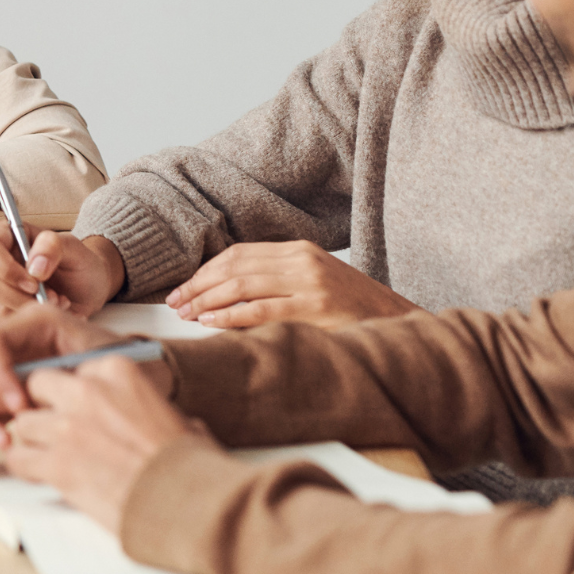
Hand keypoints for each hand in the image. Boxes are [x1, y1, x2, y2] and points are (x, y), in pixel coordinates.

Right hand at [0, 224, 123, 317]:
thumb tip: (33, 267)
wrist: (89, 287)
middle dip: (20, 295)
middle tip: (51, 296)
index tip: (34, 282)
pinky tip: (53, 310)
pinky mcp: (4, 309)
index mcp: (7, 237)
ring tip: (58, 301)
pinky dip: (33, 321)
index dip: (5, 267)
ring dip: (31, 309)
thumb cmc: (79, 262)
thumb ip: (52, 246)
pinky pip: (8, 322)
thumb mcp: (73, 248)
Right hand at [0, 304, 156, 466]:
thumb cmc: (131, 366)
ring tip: (3, 446)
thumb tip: (30, 394)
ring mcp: (8, 371)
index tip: (20, 406)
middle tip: (5, 433)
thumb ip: (67, 371)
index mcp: (34, 323)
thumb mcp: (105, 360)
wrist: (147, 383)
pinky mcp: (8, 397)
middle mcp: (15, 343)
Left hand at [0, 357, 204, 535]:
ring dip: (33, 441)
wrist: (190, 504)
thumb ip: (142, 405)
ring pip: (24, 424)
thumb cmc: (189, 464)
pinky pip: (19, 458)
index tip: (76, 409)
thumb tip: (145, 416)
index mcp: (117, 372)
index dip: (70, 394)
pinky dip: (25, 468)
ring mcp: (68, 427)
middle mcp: (87, 392)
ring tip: (48, 456)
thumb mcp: (173, 415)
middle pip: (37, 387)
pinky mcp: (57, 463)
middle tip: (54, 429)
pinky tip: (40, 475)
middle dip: (42, 408)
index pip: (70, 370)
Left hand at [165, 240, 418, 328]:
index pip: (238, 254)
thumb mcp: (313, 283)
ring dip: (207, 300)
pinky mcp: (315, 307)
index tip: (182, 288)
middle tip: (174, 302)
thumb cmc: (351, 309)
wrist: (398, 323)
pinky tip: (212, 321)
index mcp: (299, 250)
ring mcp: (310, 283)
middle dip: (198, 285)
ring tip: (185, 313)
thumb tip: (224, 295)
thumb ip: (276, 281)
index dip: (205, 271)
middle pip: (234, 267)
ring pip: (243, 285)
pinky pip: (262, 309)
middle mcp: (302, 260)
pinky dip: (232, 315)